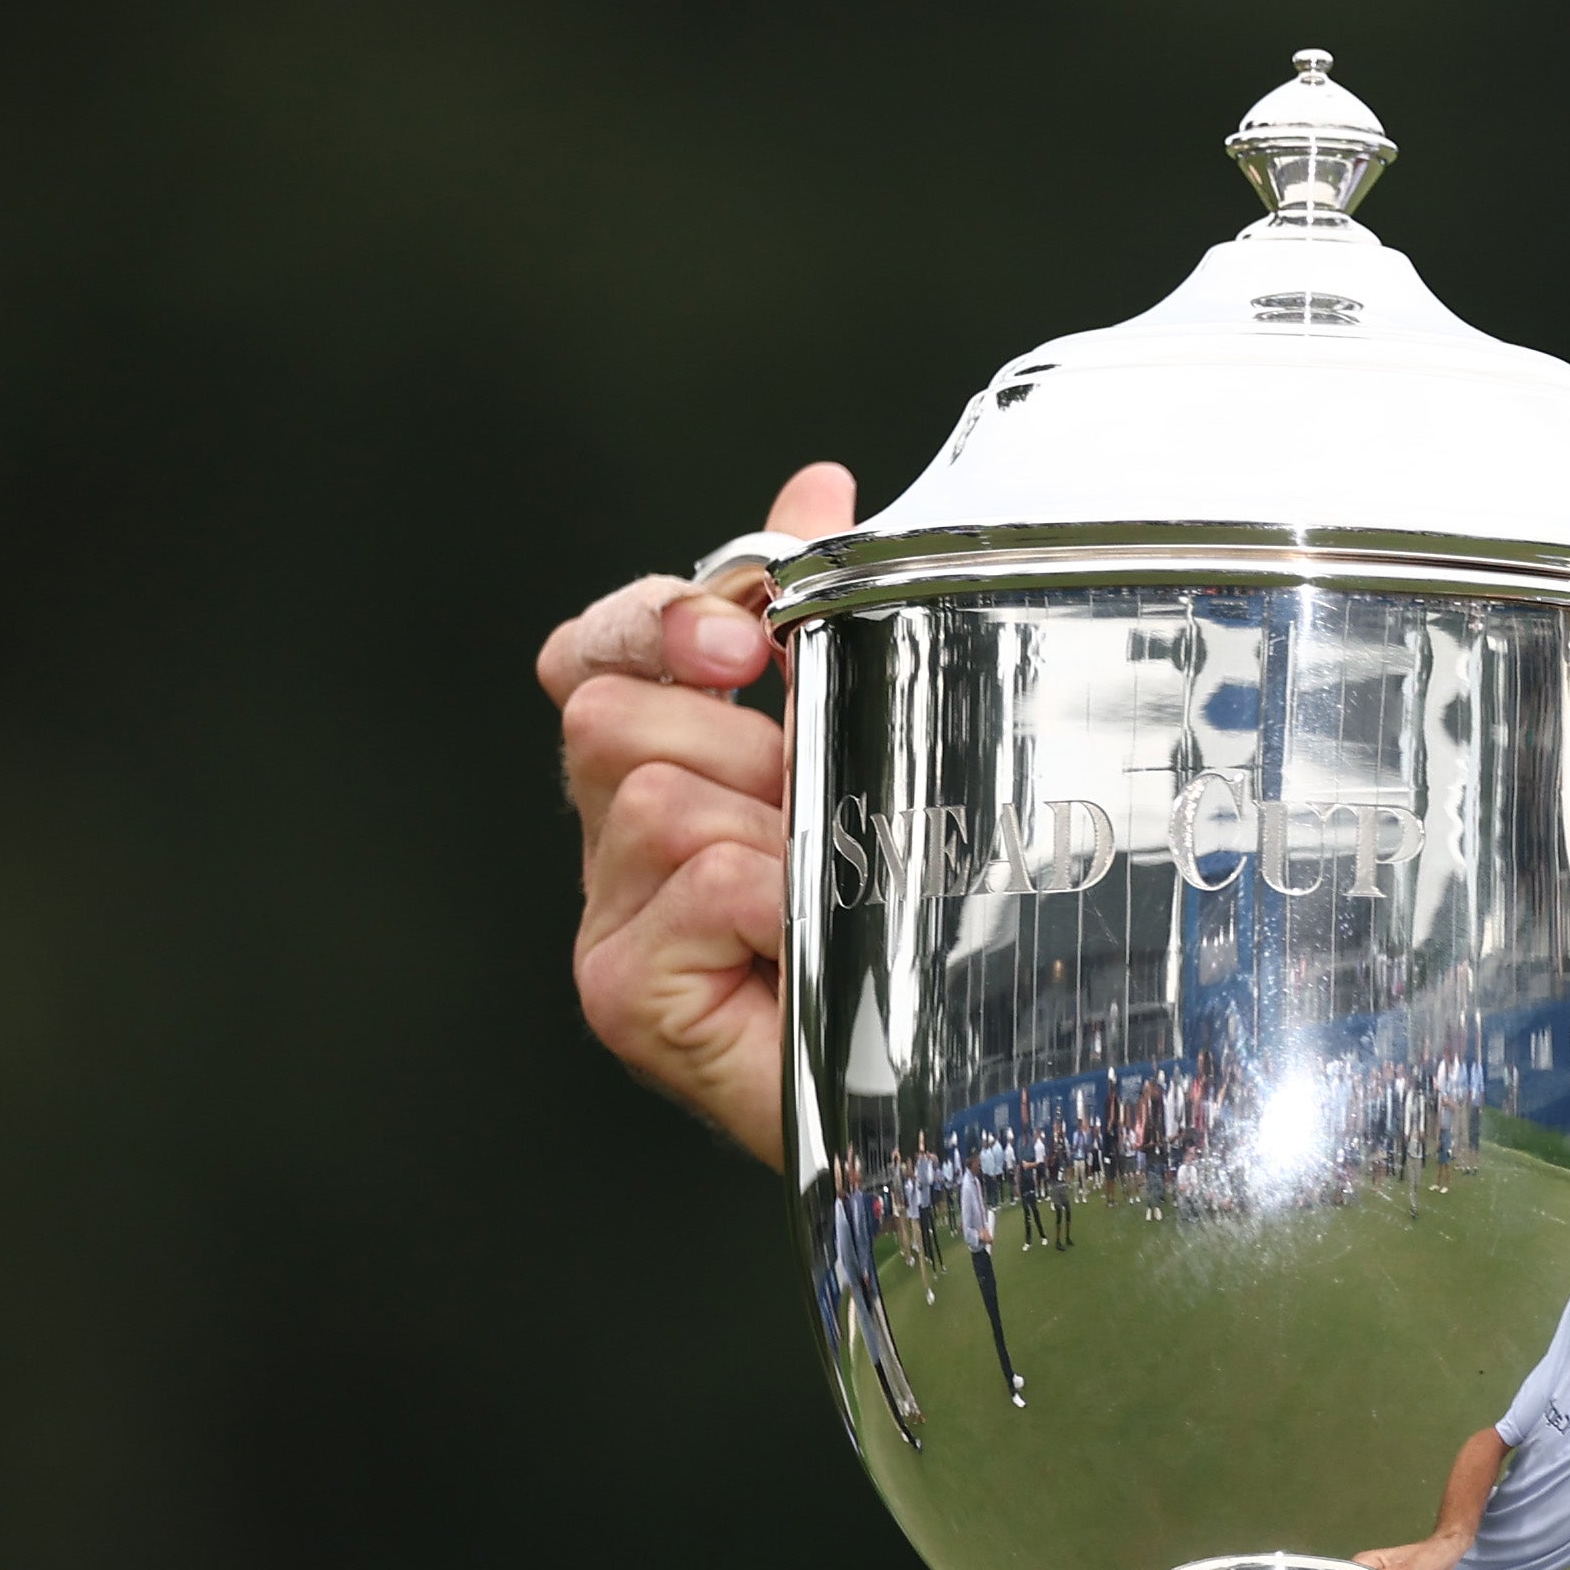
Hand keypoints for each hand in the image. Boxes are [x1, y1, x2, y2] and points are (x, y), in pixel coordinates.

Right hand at [540, 458, 856, 1165]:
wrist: (973, 1082)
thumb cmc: (922, 930)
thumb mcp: (879, 749)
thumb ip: (827, 627)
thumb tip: (815, 487)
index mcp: (663, 770)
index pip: (596, 650)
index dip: (661, 622)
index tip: (750, 644)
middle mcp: (616, 845)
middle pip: (613, 713)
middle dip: (738, 745)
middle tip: (815, 816)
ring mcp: (609, 923)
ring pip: (657, 793)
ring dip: (770, 832)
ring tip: (824, 898)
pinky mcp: (624, 992)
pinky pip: (703, 878)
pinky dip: (776, 901)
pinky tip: (806, 949)